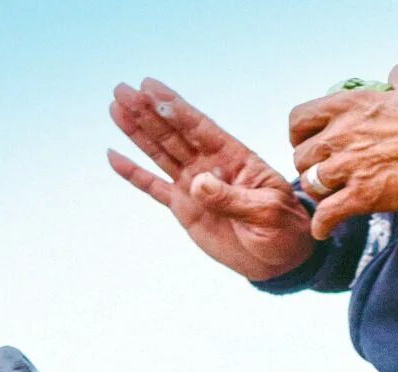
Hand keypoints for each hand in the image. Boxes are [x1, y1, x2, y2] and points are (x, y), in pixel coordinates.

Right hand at [108, 78, 315, 281]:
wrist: (279, 258)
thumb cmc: (283, 229)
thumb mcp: (266, 212)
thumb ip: (232, 198)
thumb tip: (197, 182)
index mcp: (234, 158)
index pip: (199, 127)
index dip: (175, 107)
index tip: (151, 87)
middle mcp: (210, 165)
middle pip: (173, 133)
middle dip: (147, 111)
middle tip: (123, 89)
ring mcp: (194, 185)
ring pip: (160, 153)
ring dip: (137, 132)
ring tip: (115, 108)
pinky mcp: (183, 207)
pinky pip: (153, 187)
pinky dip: (134, 174)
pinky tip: (114, 156)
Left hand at [289, 62, 397, 239]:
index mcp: (348, 106)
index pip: (299, 119)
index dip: (299, 135)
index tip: (311, 144)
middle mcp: (340, 134)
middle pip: (301, 157)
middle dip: (310, 168)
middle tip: (326, 176)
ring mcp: (348, 166)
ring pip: (311, 185)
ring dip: (319, 194)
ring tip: (331, 199)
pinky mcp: (361, 195)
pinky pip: (326, 216)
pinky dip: (322, 225)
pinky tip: (325, 230)